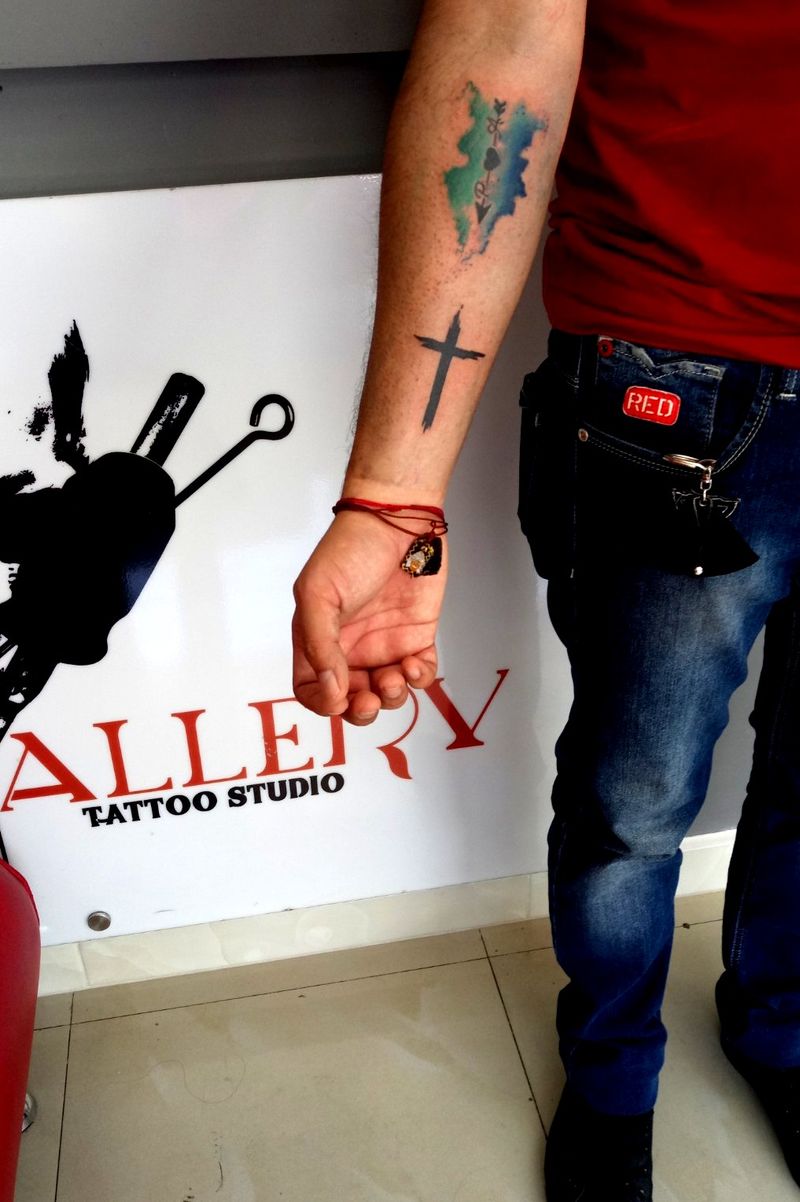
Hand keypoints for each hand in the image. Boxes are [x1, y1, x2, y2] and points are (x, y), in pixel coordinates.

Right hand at [292, 511, 446, 724]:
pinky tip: (415, 664)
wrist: (399, 522)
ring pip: (387, 693)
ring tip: (395, 675)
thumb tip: (330, 688)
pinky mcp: (416, 638)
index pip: (311, 687)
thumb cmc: (350, 549)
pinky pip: (419, 675)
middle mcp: (350, 648)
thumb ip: (321, 644)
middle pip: (350, 699)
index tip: (338, 699)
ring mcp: (384, 645)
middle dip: (361, 709)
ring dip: (391, 696)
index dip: (322, 702)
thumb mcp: (319, 593)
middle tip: (370, 698)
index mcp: (319, 639)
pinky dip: (419, 679)